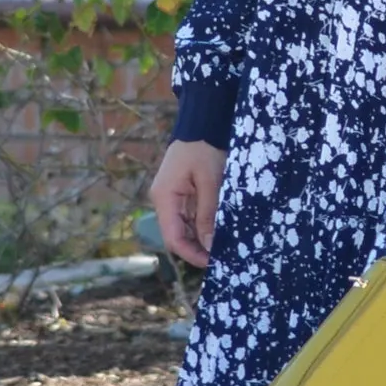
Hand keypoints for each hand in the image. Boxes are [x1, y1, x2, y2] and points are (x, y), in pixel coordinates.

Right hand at [149, 138, 223, 268]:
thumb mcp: (211, 183)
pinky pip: (188, 216)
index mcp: (164, 197)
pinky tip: (217, 228)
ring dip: (200, 237)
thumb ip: (208, 215)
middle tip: (221, 256)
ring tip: (222, 245)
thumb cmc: (206, 148)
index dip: (191, 254)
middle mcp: (163, 199)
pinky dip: (201, 225)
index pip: (173, 237)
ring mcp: (170, 196)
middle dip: (196, 248)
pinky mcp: (180, 192)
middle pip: (176, 235)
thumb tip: (210, 246)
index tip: (212, 263)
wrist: (204, 122)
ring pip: (182, 227)